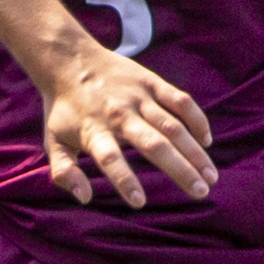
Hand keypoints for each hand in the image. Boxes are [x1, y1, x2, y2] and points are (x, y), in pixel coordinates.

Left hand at [39, 45, 215, 207]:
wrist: (70, 60)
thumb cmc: (63, 110)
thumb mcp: (53, 141)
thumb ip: (64, 172)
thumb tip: (85, 199)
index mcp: (94, 131)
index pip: (111, 159)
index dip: (125, 181)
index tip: (141, 203)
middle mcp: (119, 115)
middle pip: (153, 145)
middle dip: (179, 169)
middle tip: (201, 192)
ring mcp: (138, 97)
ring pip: (173, 126)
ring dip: (194, 152)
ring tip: (211, 176)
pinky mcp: (151, 82)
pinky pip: (180, 101)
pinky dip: (196, 119)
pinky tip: (206, 141)